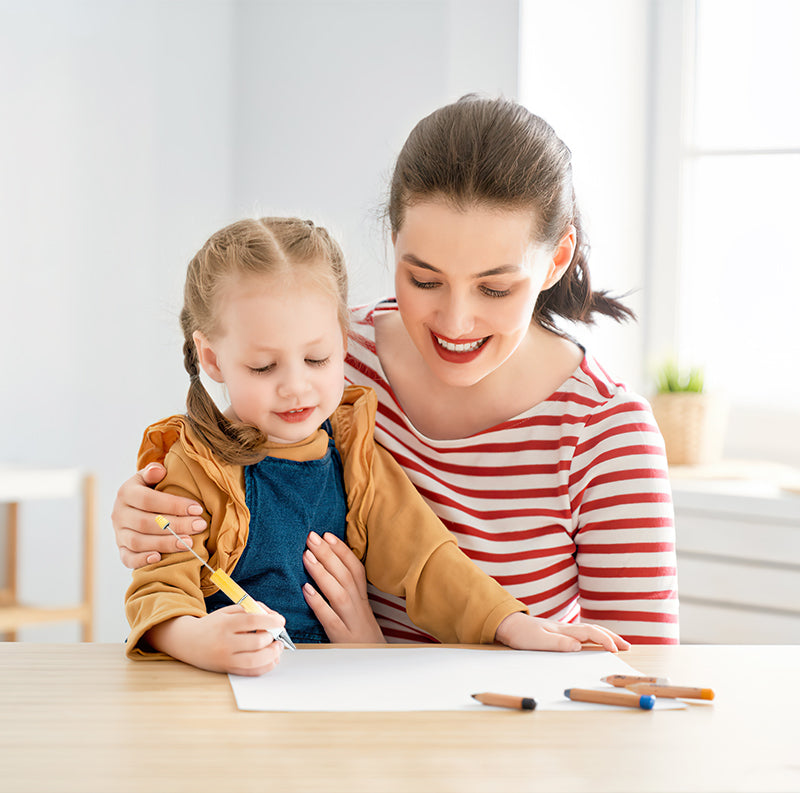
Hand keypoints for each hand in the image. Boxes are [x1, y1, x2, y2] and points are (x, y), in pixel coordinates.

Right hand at [111, 463, 206, 567]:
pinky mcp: (121, 549)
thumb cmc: (151, 489)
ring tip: (189, 542)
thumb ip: (153, 472)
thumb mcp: (150, 477)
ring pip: (138, 542)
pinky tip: (159, 558)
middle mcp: (119, 513)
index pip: (149, 500)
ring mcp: (119, 533)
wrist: (135, 505)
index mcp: (126, 492)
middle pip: (146, 523)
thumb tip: (159, 470)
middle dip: (176, 525)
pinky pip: (128, 558)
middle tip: (199, 526)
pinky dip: (142, 560)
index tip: (197, 508)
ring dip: (165, 543)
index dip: (174, 505)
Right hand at [146, 604, 285, 675]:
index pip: (252, 621)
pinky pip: (251, 672)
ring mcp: (226, 659)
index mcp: (226, 624)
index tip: (280, 620)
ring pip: (255, 661)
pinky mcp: (228, 670)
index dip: (270, 620)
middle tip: (276, 634)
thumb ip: (250, 610)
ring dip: (272, 654)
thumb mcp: (228, 611)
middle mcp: (226, 643)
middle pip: (256, 643)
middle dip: (272, 638)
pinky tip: (272, 658)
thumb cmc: (213, 624)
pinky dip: (265, 667)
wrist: (188, 641)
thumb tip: (272, 615)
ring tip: (277, 647)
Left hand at [302, 531, 384, 642]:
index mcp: (362, 598)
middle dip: (328, 554)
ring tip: (307, 556)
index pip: (355, 568)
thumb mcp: (358, 609)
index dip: (342, 550)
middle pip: (345, 576)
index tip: (327, 535)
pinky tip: (306, 590)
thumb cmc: (360, 632)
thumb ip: (346, 589)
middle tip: (311, 537)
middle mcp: (359, 606)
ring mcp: (351, 621)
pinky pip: (330, 618)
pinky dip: (319, 603)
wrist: (374, 661)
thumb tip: (327, 564)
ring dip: (322, 573)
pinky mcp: (342, 637)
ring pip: (339, 593)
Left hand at [495, 612, 631, 652]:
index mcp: (564, 629)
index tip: (615, 650)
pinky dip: (595, 638)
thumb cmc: (522, 634)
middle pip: (594, 630)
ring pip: (590, 631)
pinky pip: (583, 634)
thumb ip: (557, 643)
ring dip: (605, 637)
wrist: (508, 625)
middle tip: (627, 647)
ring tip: (618, 645)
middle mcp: (566, 628)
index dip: (604, 640)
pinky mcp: (559, 633)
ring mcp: (564, 630)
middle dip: (612, 637)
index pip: (590, 632)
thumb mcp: (538, 641)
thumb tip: (578, 646)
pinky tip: (597, 643)